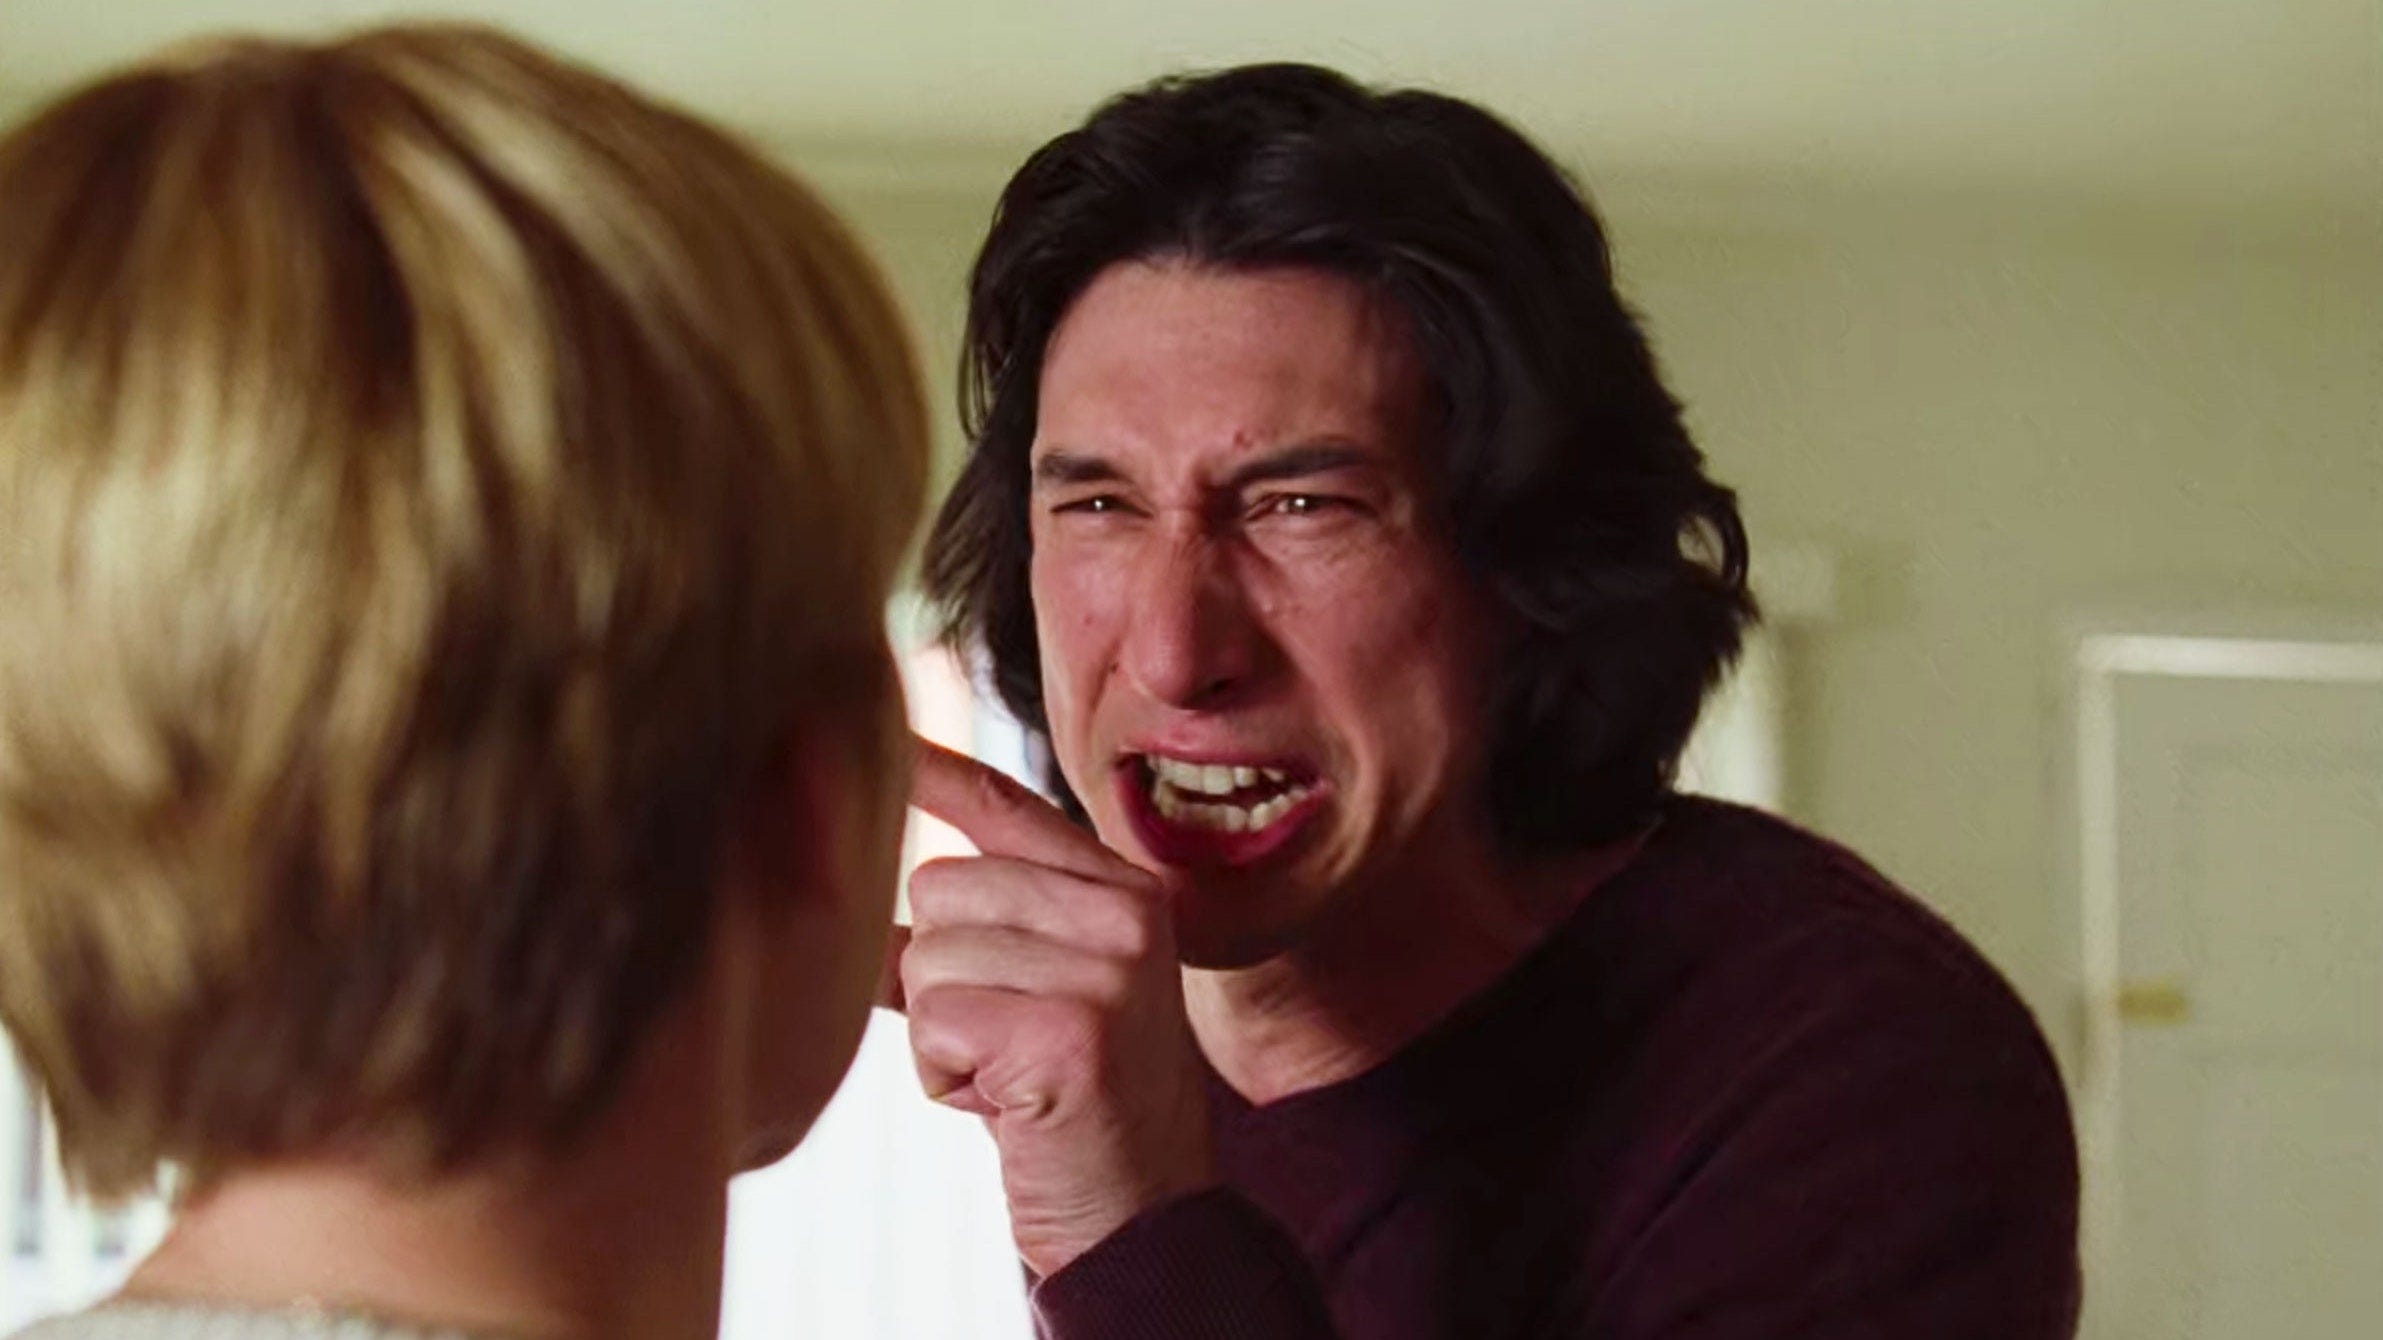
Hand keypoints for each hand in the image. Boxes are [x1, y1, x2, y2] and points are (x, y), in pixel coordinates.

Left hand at [883, 736, 1216, 1275]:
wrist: (1140, 1213)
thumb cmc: (1070, 1101)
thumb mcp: (1036, 989)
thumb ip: (971, 924)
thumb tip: (851, 874)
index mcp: (1122, 889)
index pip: (1007, 805)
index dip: (935, 771)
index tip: (881, 736)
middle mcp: (1126, 911)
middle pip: (943, 885)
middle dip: (941, 974)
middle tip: (1006, 1041)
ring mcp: (1108, 967)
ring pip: (930, 953)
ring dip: (943, 1031)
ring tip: (1008, 1073)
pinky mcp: (1073, 1030)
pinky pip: (936, 1018)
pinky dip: (946, 1074)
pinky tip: (1005, 1101)